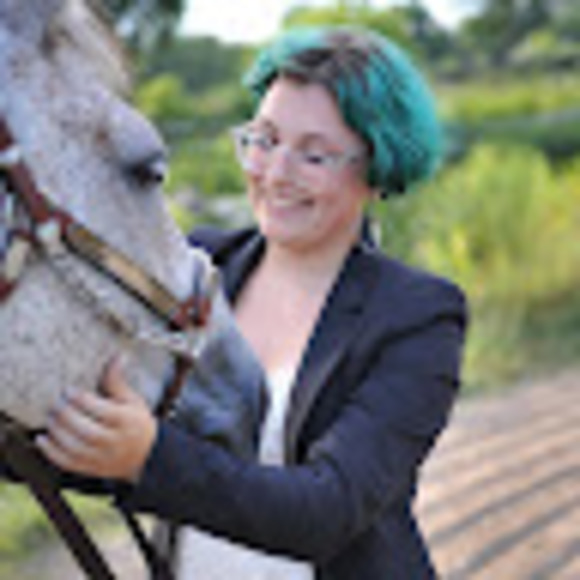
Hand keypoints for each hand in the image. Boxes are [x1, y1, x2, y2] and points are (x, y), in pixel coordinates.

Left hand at [36, 357, 156, 481]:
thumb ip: (117, 382)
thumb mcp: (133, 400)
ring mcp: (102, 457)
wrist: (147, 454)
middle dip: (65, 414)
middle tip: (55, 402)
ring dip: (57, 431)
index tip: (68, 390)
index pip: (100, 410)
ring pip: (74, 447)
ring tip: (50, 416)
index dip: (81, 400)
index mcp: (126, 421)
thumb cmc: (138, 423)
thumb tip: (116, 357)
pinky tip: (42, 438)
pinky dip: (51, 452)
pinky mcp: (92, 468)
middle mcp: (114, 441)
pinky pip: (68, 463)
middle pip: (85, 429)